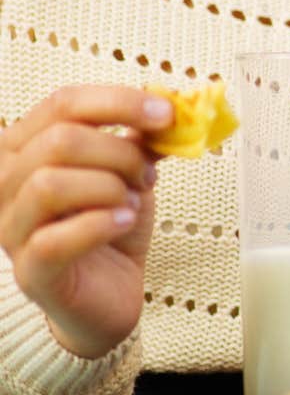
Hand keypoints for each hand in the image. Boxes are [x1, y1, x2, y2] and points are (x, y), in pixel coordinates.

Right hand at [0, 86, 170, 358]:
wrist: (111, 293)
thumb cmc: (111, 225)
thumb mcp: (130, 172)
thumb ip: (141, 139)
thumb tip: (169, 106)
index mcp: (25, 149)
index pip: (62, 103)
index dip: (118, 102)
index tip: (167, 114)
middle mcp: (5, 185)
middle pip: (59, 141)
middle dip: (119, 153)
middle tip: (147, 174)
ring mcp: (11, 229)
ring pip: (49, 184)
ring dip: (107, 188)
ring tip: (130, 203)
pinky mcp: (30, 271)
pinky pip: (54, 239)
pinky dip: (100, 224)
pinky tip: (123, 222)